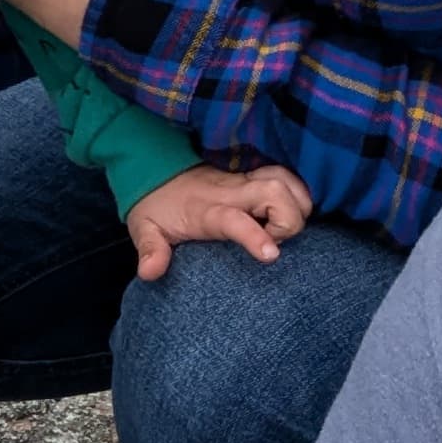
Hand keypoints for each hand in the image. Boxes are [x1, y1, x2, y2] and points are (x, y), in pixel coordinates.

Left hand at [122, 162, 311, 283]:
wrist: (155, 170)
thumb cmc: (156, 206)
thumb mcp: (143, 228)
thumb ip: (151, 249)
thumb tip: (149, 272)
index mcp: (207, 210)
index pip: (235, 219)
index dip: (256, 235)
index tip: (271, 254)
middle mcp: (232, 192)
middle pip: (275, 192)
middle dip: (289, 219)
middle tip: (276, 242)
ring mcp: (245, 181)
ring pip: (287, 180)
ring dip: (298, 204)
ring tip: (285, 228)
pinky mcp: (253, 177)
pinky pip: (287, 176)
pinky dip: (298, 193)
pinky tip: (293, 212)